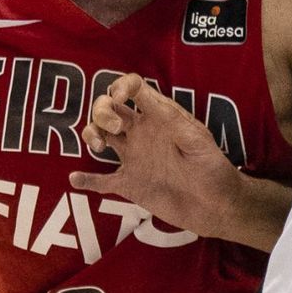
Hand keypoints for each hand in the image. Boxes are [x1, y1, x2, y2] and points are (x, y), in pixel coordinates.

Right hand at [75, 75, 239, 235]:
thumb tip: (145, 96)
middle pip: (108, 109)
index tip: (119, 96)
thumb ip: (172, 120)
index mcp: (158, 117)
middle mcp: (141, 133)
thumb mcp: (196, 139)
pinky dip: (85, 180)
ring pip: (100, 137)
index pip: (133, 89)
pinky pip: (101, 181)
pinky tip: (75, 179)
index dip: (121, 86)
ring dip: (92, 135)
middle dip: (102, 111)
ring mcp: (133, 158)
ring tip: (100, 147)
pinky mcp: (130, 184)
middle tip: (115, 128)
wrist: (216, 206)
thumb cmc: (212, 168)